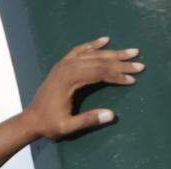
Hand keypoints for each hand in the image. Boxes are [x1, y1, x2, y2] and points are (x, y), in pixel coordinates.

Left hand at [22, 35, 143, 140]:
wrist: (31, 119)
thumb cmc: (49, 124)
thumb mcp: (68, 127)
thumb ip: (88, 120)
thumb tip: (111, 115)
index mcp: (70, 79)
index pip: (100, 72)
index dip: (117, 75)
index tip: (132, 79)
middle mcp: (67, 67)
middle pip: (99, 61)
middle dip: (121, 63)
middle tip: (139, 64)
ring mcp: (64, 64)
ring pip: (92, 54)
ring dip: (112, 53)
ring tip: (131, 52)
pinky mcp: (62, 65)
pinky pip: (80, 50)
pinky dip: (93, 44)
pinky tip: (104, 40)